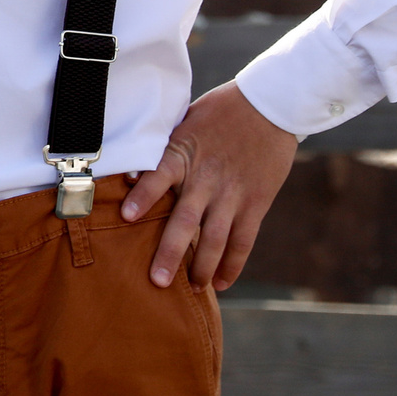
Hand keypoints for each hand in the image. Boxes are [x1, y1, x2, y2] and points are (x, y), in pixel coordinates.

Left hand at [120, 81, 297, 290]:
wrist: (269, 106)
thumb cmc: (218, 113)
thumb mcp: (183, 124)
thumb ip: (163, 152)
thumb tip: (131, 174)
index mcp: (183, 154)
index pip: (159, 177)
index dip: (143, 197)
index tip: (127, 217)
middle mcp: (206, 178)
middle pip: (186, 221)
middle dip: (170, 253)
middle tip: (158, 281)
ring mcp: (233, 194)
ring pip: (215, 239)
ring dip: (202, 267)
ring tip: (191, 289)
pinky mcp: (256, 203)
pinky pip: (243, 240)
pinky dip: (233, 264)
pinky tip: (221, 283)